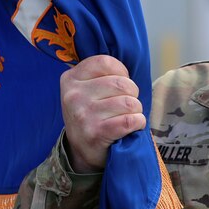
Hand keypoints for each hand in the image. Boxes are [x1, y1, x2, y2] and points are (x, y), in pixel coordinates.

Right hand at [60, 55, 146, 172]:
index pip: (106, 62)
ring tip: (128, 115)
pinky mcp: (95, 133)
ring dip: (136, 110)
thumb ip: (101, 74)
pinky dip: (138, 122)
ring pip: (129, 102)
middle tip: (127, 104)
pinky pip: (130, 120)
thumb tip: (131, 58)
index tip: (120, 84)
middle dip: (133, 94)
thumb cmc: (91, 114)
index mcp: (70, 79)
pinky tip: (132, 125)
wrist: (82, 151)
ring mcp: (83, 115)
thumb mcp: (85, 90)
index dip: (122, 72)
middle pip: (122, 83)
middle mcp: (73, 95)